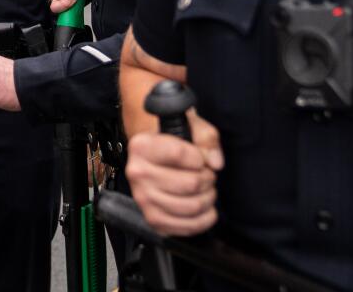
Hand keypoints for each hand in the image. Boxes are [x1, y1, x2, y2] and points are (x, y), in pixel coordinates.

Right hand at [126, 109, 223, 236]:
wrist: (152, 158)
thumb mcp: (189, 126)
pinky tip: (205, 207)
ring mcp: (143, 199)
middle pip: (190, 184)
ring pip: (192, 206)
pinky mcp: (153, 219)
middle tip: (206, 174)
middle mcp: (137, 174)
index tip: (199, 158)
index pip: (179, 154)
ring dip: (208, 198)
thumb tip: (215, 163)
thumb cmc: (172, 141)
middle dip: (208, 179)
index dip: (200, 157)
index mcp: (141, 147)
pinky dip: (205, 219)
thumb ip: (206, 138)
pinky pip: (188, 227)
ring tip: (206, 189)